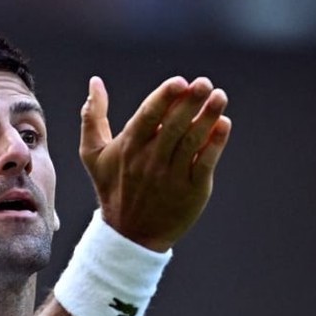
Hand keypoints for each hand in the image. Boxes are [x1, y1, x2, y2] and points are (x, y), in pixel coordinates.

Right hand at [79, 76, 231, 251]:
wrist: (131, 234)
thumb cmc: (113, 187)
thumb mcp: (93, 155)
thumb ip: (92, 117)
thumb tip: (95, 82)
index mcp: (129, 147)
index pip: (149, 116)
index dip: (165, 97)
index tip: (180, 81)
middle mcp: (150, 161)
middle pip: (174, 126)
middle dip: (191, 102)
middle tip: (205, 83)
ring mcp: (171, 177)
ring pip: (192, 142)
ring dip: (208, 117)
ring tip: (220, 97)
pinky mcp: (191, 191)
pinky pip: (205, 164)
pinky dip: (215, 144)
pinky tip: (224, 125)